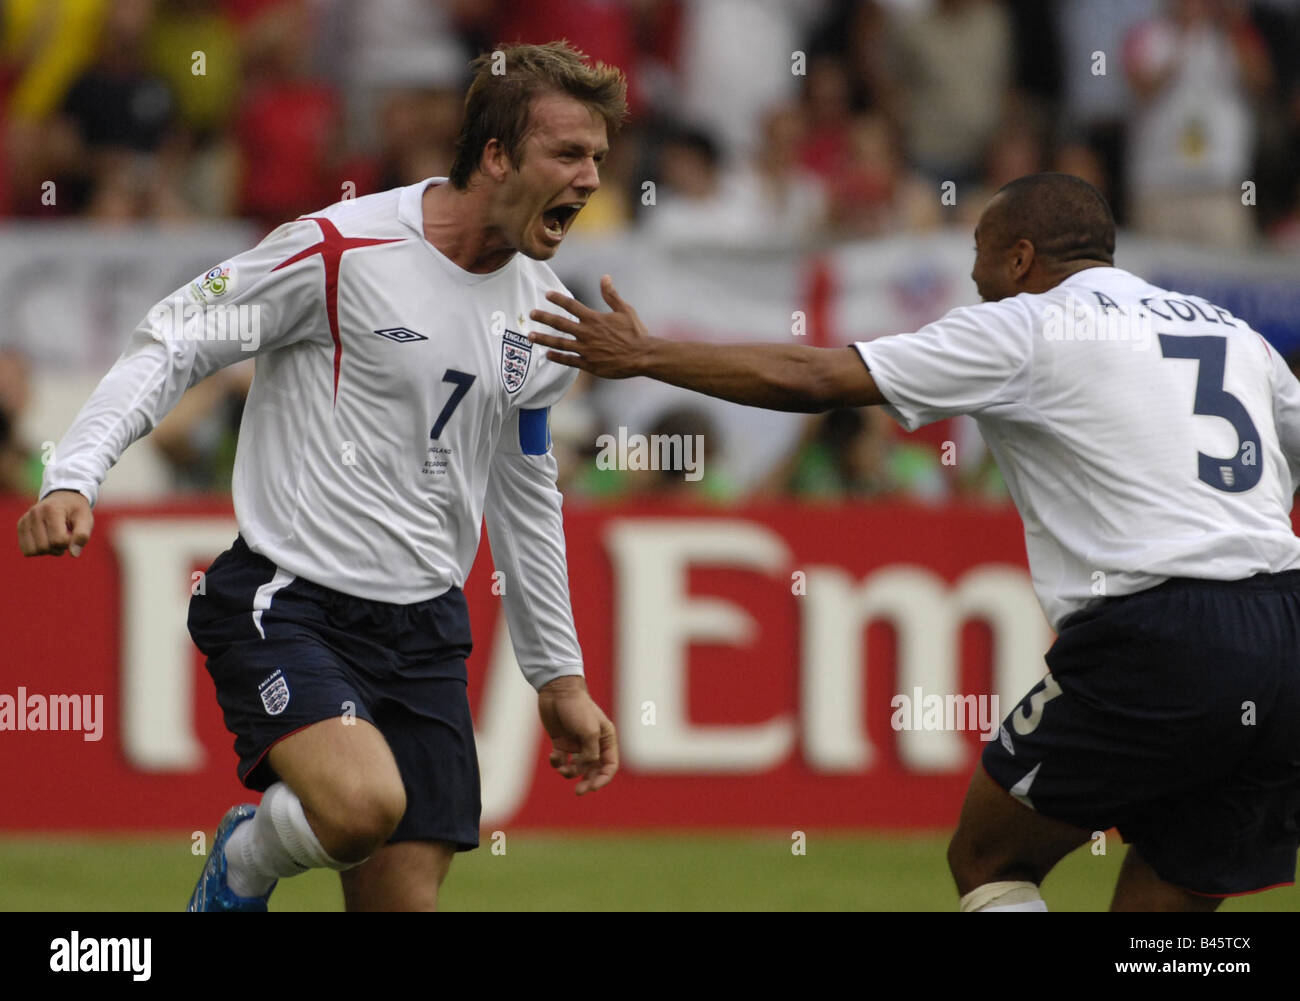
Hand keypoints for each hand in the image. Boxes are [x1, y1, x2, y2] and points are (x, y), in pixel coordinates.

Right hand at [17, 489, 92, 556]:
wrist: (64, 499)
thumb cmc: (76, 511)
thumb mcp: (86, 519)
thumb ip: (82, 535)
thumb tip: (74, 554)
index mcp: (52, 510)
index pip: (58, 540)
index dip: (69, 543)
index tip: (73, 535)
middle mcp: (35, 513)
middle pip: (44, 547)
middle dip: (59, 548)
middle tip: (65, 538)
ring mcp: (25, 519)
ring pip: (33, 551)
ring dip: (48, 551)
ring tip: (56, 540)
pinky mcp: (21, 526)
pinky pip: (27, 550)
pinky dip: (38, 551)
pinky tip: (46, 541)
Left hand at [529, 274, 651, 378]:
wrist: (642, 356)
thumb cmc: (636, 333)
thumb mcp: (625, 310)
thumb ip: (611, 295)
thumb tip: (605, 277)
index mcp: (594, 319)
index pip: (572, 305)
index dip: (558, 299)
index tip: (547, 294)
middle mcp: (587, 333)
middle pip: (560, 323)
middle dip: (544, 317)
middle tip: (531, 313)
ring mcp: (586, 350)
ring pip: (559, 343)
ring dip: (543, 338)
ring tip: (531, 336)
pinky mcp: (589, 364)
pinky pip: (569, 360)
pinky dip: (557, 357)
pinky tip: (547, 354)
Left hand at [537, 675, 618, 794]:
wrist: (557, 691)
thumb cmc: (577, 708)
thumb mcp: (589, 731)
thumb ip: (590, 753)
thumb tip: (586, 767)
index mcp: (606, 739)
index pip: (609, 765)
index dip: (603, 779)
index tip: (592, 787)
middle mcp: (593, 743)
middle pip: (593, 770)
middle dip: (587, 782)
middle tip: (578, 791)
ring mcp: (577, 744)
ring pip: (576, 768)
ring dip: (569, 772)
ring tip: (562, 768)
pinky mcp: (561, 742)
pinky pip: (561, 760)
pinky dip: (557, 763)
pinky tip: (553, 756)